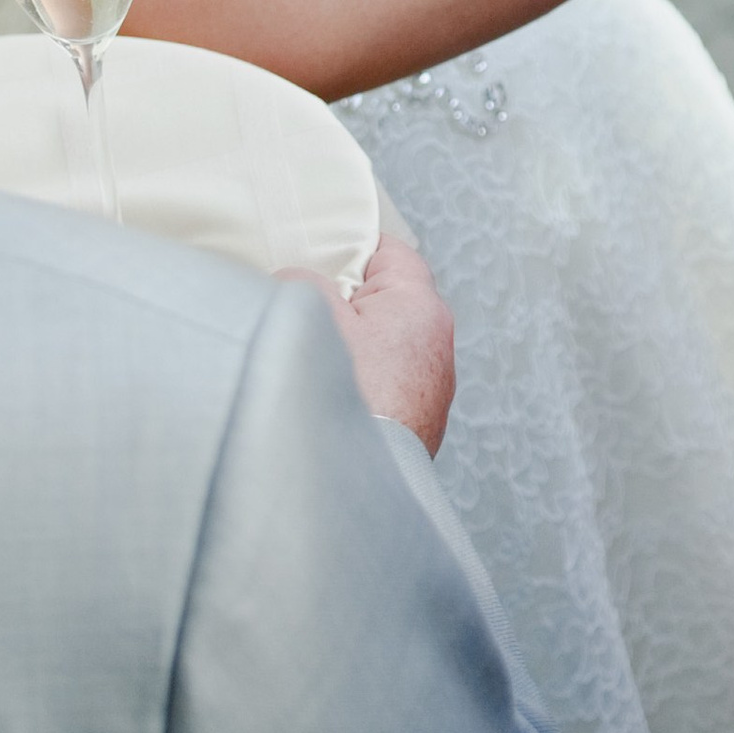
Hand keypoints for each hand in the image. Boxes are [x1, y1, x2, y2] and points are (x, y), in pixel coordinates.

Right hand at [281, 234, 456, 453]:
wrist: (358, 481)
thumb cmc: (348, 396)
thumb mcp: (315, 316)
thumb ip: (304, 283)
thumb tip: (297, 283)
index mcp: (419, 304)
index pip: (388, 254)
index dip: (349, 251)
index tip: (319, 256)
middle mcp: (436, 341)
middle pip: (384, 301)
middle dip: (345, 304)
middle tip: (306, 313)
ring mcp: (432, 387)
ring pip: (384, 347)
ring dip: (352, 351)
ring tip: (317, 363)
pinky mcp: (419, 423)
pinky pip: (385, 386)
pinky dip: (360, 386)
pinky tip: (332, 399)